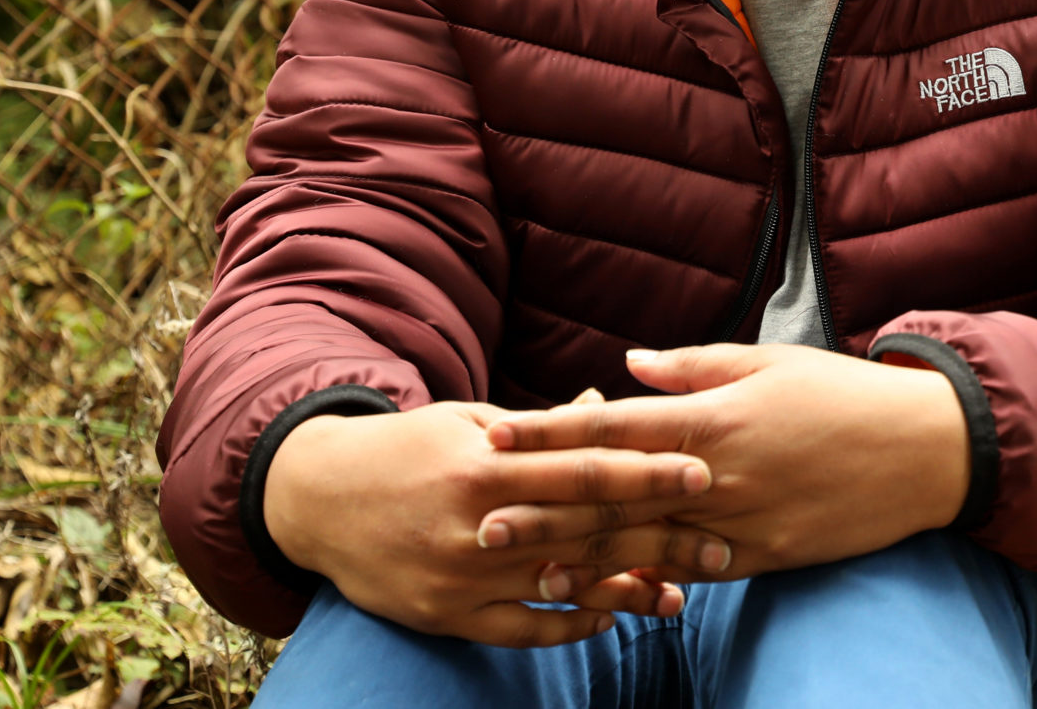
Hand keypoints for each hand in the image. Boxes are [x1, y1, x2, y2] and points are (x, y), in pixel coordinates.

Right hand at [263, 401, 732, 646]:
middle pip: (585, 530)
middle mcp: (476, 520)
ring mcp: (460, 573)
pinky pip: (520, 630)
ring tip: (679, 593)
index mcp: (487, 461)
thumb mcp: (469, 421)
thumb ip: (540, 426)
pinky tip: (607, 620)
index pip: (583, 468)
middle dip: (658, 536)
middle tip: (721, 541)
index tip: (702, 472)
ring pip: (560, 586)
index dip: (646, 472)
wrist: (316, 498)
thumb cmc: (409, 449)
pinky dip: (568, 626)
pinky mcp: (444, 615)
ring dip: (625, 591)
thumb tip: (608, 406)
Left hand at [481, 345, 969, 581]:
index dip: (550, 433)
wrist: (924, 448)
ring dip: (577, 554)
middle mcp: (718, 471)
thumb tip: (626, 365)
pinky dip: (645, 582)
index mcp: (715, 415)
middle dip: (542, 506)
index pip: (613, 424)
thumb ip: (693, 366)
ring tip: (521, 564)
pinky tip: (605, 592)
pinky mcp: (764, 556)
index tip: (496, 436)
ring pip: (643, 542)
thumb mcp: (770, 359)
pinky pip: (693, 571)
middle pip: (613, 492)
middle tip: (478, 519)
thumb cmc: (845, 392)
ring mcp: (740, 520)